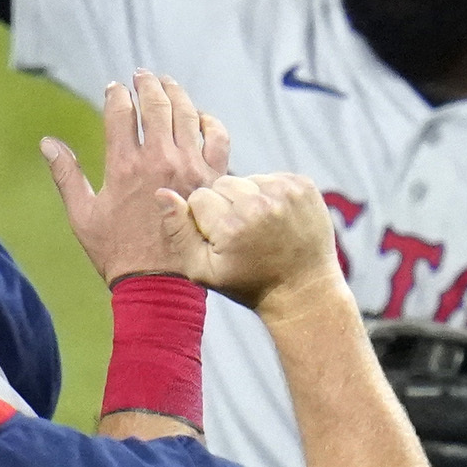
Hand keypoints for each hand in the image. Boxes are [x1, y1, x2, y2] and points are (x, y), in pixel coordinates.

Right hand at [42, 72, 232, 284]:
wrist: (158, 284)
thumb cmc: (116, 253)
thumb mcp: (82, 215)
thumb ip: (66, 175)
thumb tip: (47, 142)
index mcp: (125, 165)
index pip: (121, 112)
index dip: (116, 94)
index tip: (113, 89)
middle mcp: (160, 160)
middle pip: (156, 105)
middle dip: (146, 84)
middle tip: (141, 75)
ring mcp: (191, 167)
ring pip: (187, 114)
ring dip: (176, 94)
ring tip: (168, 84)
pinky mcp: (214, 179)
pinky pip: (217, 138)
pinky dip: (209, 122)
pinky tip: (200, 117)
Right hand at [177, 173, 341, 316]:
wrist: (303, 288)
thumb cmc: (248, 283)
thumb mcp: (204, 270)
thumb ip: (179, 232)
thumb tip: (162, 193)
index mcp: (230, 226)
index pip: (198, 197)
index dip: (205, 218)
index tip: (222, 239)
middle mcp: (258, 205)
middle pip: (222, 183)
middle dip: (226, 204)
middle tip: (243, 233)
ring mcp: (284, 192)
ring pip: (247, 178)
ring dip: (249, 197)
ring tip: (261, 227)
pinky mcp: (303, 185)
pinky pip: (271, 177)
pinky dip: (271, 194)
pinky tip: (278, 219)